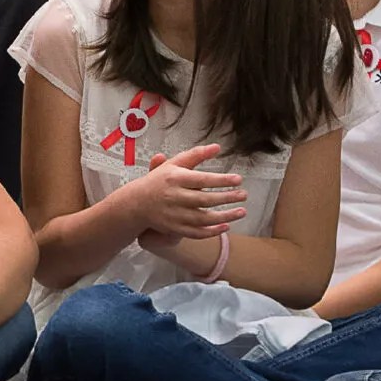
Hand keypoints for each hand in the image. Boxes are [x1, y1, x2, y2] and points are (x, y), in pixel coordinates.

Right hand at [114, 145, 247, 240]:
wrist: (137, 203)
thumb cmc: (159, 181)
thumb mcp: (173, 164)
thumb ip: (195, 155)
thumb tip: (217, 147)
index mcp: (175, 179)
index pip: (202, 180)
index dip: (221, 180)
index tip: (238, 179)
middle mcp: (175, 197)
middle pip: (205, 199)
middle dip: (227, 198)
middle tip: (244, 194)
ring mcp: (175, 215)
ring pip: (204, 218)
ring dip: (225, 216)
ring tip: (242, 211)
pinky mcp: (175, 228)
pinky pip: (196, 233)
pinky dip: (212, 231)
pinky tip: (225, 226)